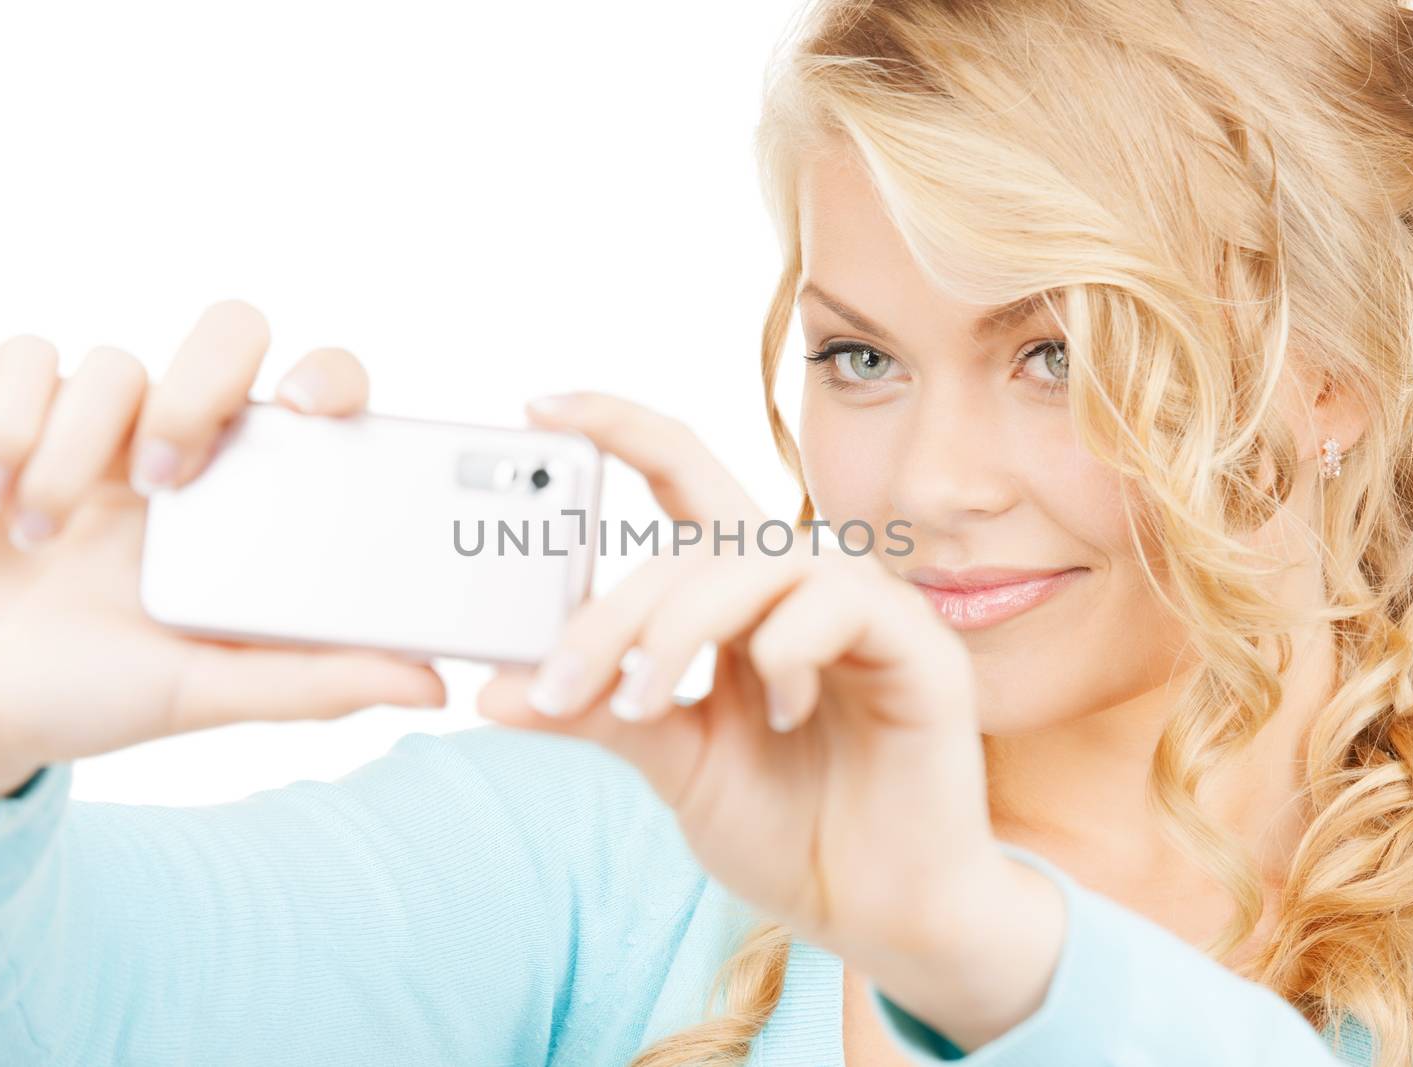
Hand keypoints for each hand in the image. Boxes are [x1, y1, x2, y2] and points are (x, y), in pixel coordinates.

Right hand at [0, 300, 445, 820]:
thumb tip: (435, 687)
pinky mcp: (6, 408)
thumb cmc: (90, 692)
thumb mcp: (206, 693)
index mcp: (247, 493)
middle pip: (231, 332)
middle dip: (198, 391)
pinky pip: (24, 360)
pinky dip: (6, 427)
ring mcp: (96, 420)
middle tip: (162, 479)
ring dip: (75, 450)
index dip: (330, 375)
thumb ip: (315, 681)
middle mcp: (181, 440)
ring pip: (115, 360)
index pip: (318, 392)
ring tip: (42, 537)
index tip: (308, 407)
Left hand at [474, 390, 1013, 968]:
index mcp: (741, 596)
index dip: (618, 428)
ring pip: (758, 562)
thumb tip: (492, 686)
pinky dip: (786, 651)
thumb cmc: (788, 826)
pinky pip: (840, 602)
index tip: (539, 404)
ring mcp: (866, 608)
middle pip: (695, 541)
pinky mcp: (920, 645)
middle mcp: (802, 584)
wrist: (879, 911)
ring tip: (648, 704)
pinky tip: (783, 714)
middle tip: (559, 684)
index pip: (681, 480)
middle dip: (613, 609)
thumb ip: (599, 713)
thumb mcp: (673, 761)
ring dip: (681, 628)